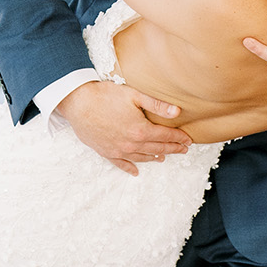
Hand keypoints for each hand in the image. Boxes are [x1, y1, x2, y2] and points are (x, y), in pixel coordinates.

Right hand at [55, 81, 191, 177]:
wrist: (78, 103)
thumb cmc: (105, 96)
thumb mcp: (134, 95)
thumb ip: (157, 105)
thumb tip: (178, 112)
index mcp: (141, 130)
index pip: (165, 136)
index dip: (178, 138)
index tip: (188, 140)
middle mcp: (132, 144)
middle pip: (157, 148)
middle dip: (172, 149)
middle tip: (183, 150)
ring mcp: (119, 150)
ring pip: (142, 157)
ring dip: (155, 157)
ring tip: (165, 157)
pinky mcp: (106, 152)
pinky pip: (121, 164)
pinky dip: (130, 168)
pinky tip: (136, 171)